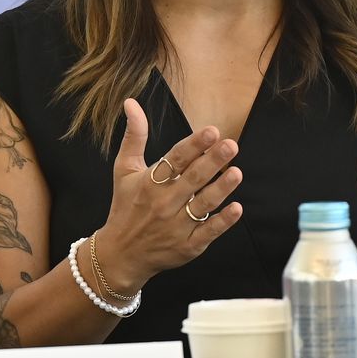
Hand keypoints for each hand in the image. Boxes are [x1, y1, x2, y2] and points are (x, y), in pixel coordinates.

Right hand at [93, 98, 242, 294]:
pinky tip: (237, 208)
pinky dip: (222, 222)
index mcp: (150, 183)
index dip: (194, 145)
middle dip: (213, 161)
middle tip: (231, 146)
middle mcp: (163, 203)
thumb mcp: (124, 170)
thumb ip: (134, 136)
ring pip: (202, 205)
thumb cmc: (125, 207)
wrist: (120, 255)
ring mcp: (176, 226)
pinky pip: (207, 233)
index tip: (212, 131)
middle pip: (192, 179)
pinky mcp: (187, 247)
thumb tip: (131, 102)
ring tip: (237, 172)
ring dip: (221, 189)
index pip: (175, 160)